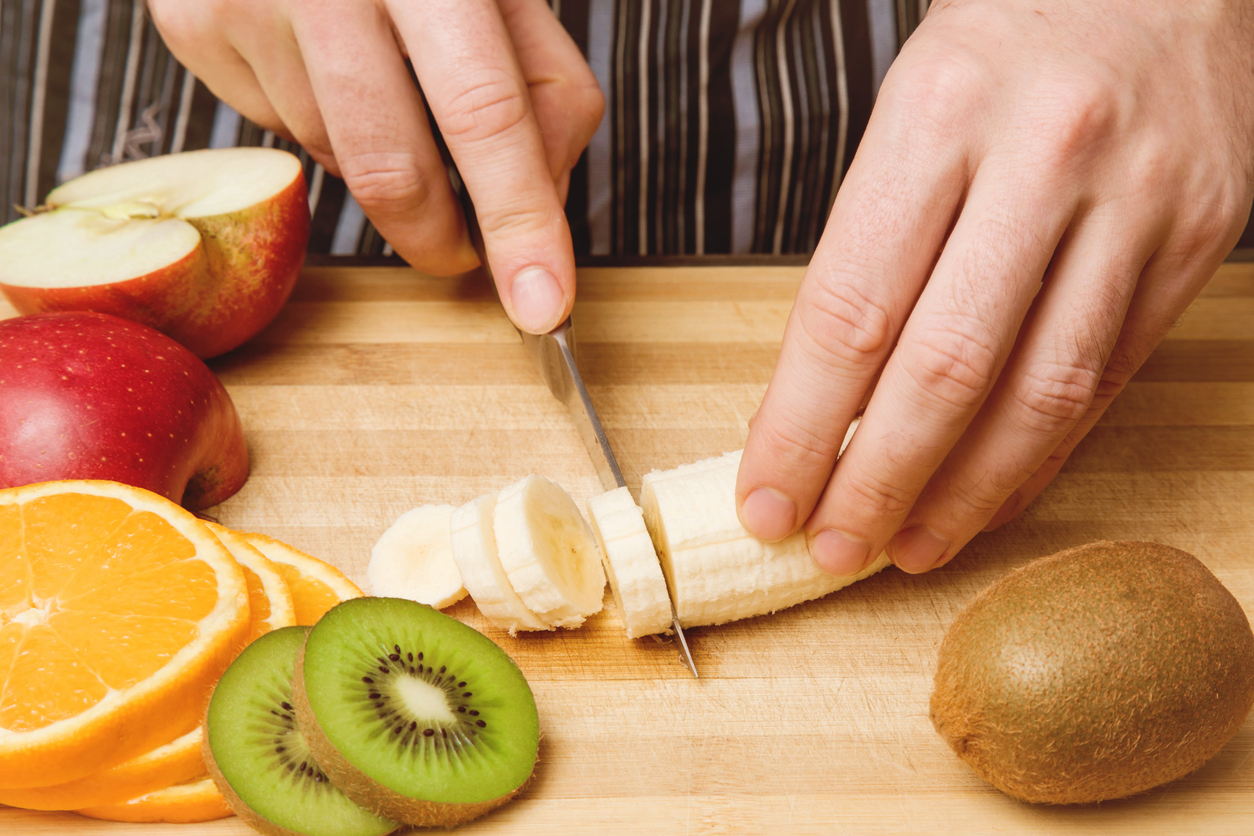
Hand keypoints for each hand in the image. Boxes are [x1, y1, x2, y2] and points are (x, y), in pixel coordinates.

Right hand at [149, 0, 602, 333]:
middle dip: (439, 237)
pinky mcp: (192, 25)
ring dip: (381, 157)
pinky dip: (321, 121)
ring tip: (387, 80)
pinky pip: (280, 127)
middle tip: (465, 253)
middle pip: (389, 166)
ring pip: (335, 154)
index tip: (541, 306)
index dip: (519, 219)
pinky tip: (326, 57)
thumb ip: (545, 90)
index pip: (485, 110)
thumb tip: (538, 209)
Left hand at [737, 0, 1253, 573]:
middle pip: (944, 368)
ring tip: (907, 547)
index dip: (801, 425)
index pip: (850, 308)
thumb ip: (870, 247)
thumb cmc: (1004, 47)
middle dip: (877, 480)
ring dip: (964, 494)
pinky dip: (1039, 456)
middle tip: (832, 546)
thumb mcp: (908, 113)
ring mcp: (1136, 204)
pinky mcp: (1196, 243)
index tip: (767, 497)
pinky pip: (1106, 380)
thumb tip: (819, 400)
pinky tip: (988, 498)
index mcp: (939, 114)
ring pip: (1039, 394)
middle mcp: (1045, 159)